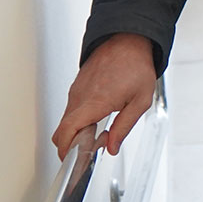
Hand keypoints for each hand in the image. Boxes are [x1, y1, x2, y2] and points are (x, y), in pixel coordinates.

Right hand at [50, 32, 157, 159]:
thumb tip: (112, 147)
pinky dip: (78, 120)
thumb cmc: (135, 65)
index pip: (67, 131)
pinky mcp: (77, 87)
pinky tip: (96, 120)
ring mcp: (76, 91)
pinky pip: (72, 109)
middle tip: (92, 149)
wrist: (127, 39)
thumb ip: (124, 126)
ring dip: (76, 132)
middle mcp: (80, 97)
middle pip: (62, 130)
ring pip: (67, 120)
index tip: (74, 161)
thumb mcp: (140, 100)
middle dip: (71, 146)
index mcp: (95, 102)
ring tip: (100, 133)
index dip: (66, 151)